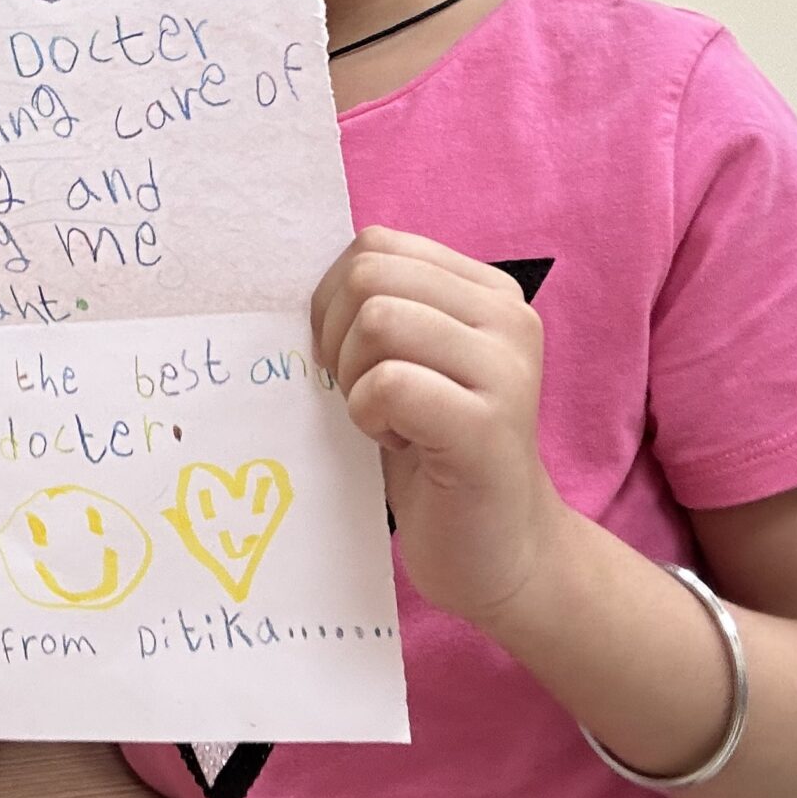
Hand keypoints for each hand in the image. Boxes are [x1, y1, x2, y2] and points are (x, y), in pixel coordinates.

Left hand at [311, 226, 575, 630]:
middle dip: (336, 337)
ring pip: (377, 321)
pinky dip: (369, 416)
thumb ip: (376, 308)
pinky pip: (389, 385)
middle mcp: (508, 318)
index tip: (347, 357)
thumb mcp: (410, 362)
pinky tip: (398, 444)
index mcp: (488, 291)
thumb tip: (288, 276)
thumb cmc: (435, 455)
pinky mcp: (488, 427)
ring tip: (387, 420)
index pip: (375, 245)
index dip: (333, 300)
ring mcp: (506, 370)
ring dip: (354, 379)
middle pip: (369, 276)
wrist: (499, 552)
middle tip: (361, 393)